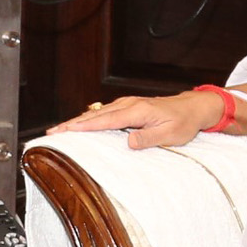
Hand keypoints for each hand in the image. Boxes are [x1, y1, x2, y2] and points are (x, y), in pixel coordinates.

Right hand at [46, 91, 220, 149]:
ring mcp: (128, 104)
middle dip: (72, 123)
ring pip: (97, 113)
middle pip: (95, 115)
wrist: (194, 107)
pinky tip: (81, 125)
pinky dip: (90, 119)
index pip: (104, 121)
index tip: (64, 131)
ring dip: (78, 121)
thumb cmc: (184, 122)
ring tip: (60, 129)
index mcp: (136, 111)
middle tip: (52, 132)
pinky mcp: (129, 107)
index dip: (83, 127)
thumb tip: (128, 142)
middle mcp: (129, 105)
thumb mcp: (171, 134)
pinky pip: (104, 113)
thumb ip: (149, 138)